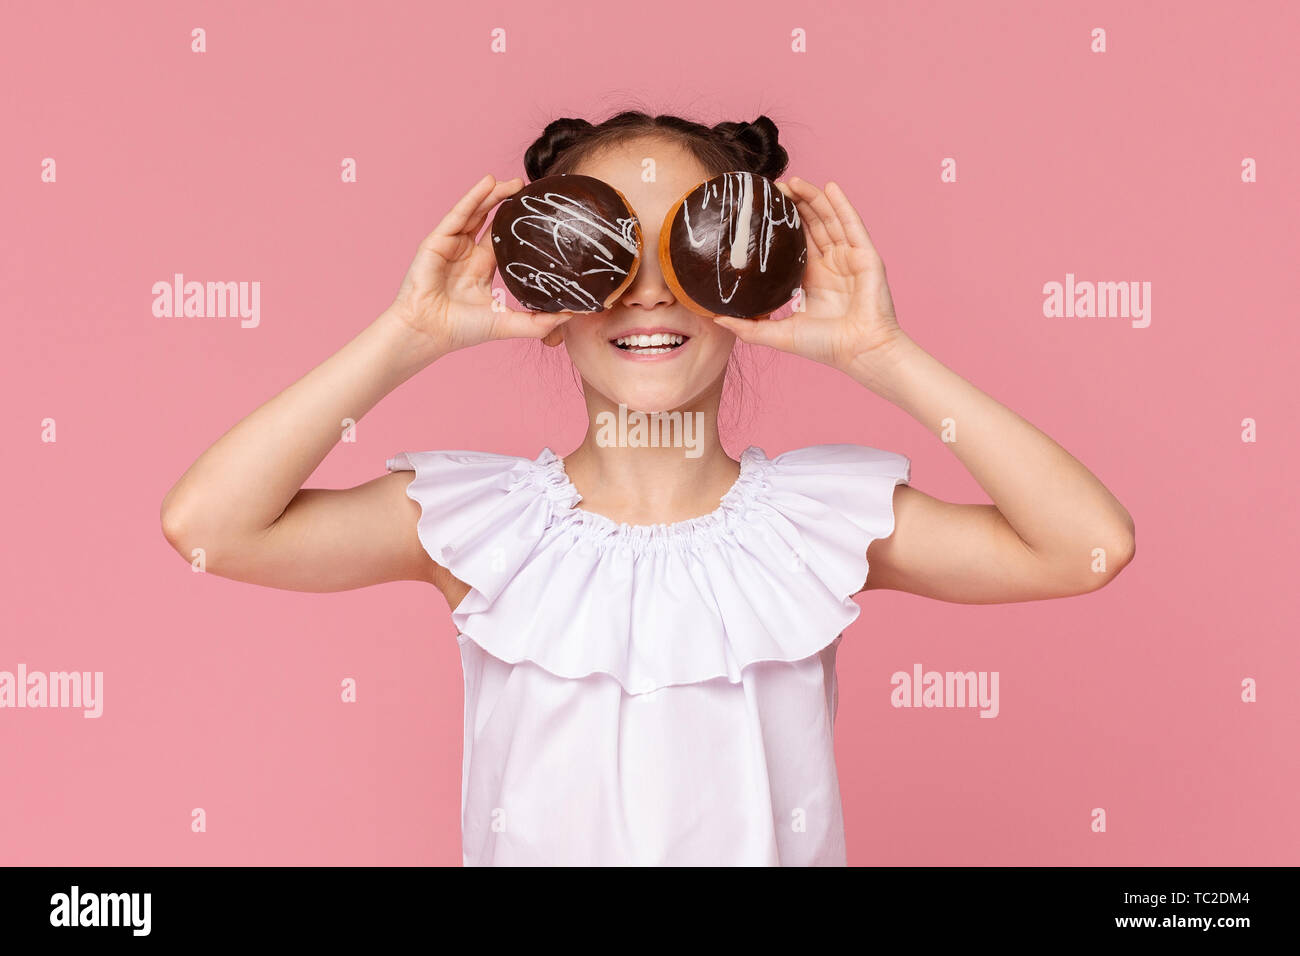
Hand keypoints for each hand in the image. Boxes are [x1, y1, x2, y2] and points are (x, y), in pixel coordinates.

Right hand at [387, 174, 574, 353]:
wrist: (429, 332)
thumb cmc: (462, 330)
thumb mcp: (508, 323)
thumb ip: (539, 321)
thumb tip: (572, 316)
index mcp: (482, 269)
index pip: (504, 239)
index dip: (519, 226)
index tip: (539, 212)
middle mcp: (467, 254)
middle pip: (490, 220)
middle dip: (508, 203)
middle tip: (529, 189)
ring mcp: (452, 245)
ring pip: (475, 212)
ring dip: (493, 194)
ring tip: (514, 181)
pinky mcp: (437, 240)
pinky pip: (458, 214)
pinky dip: (473, 197)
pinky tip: (488, 183)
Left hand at [712, 177, 906, 374]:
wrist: (860, 352)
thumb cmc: (826, 346)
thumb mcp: (779, 335)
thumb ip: (748, 328)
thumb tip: (715, 319)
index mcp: (811, 279)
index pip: (793, 242)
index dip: (778, 225)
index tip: (759, 209)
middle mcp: (830, 264)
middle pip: (810, 225)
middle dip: (793, 204)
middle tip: (772, 187)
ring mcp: (848, 257)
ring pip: (828, 219)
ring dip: (812, 198)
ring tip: (793, 180)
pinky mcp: (865, 255)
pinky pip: (852, 224)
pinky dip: (842, 204)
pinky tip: (830, 186)